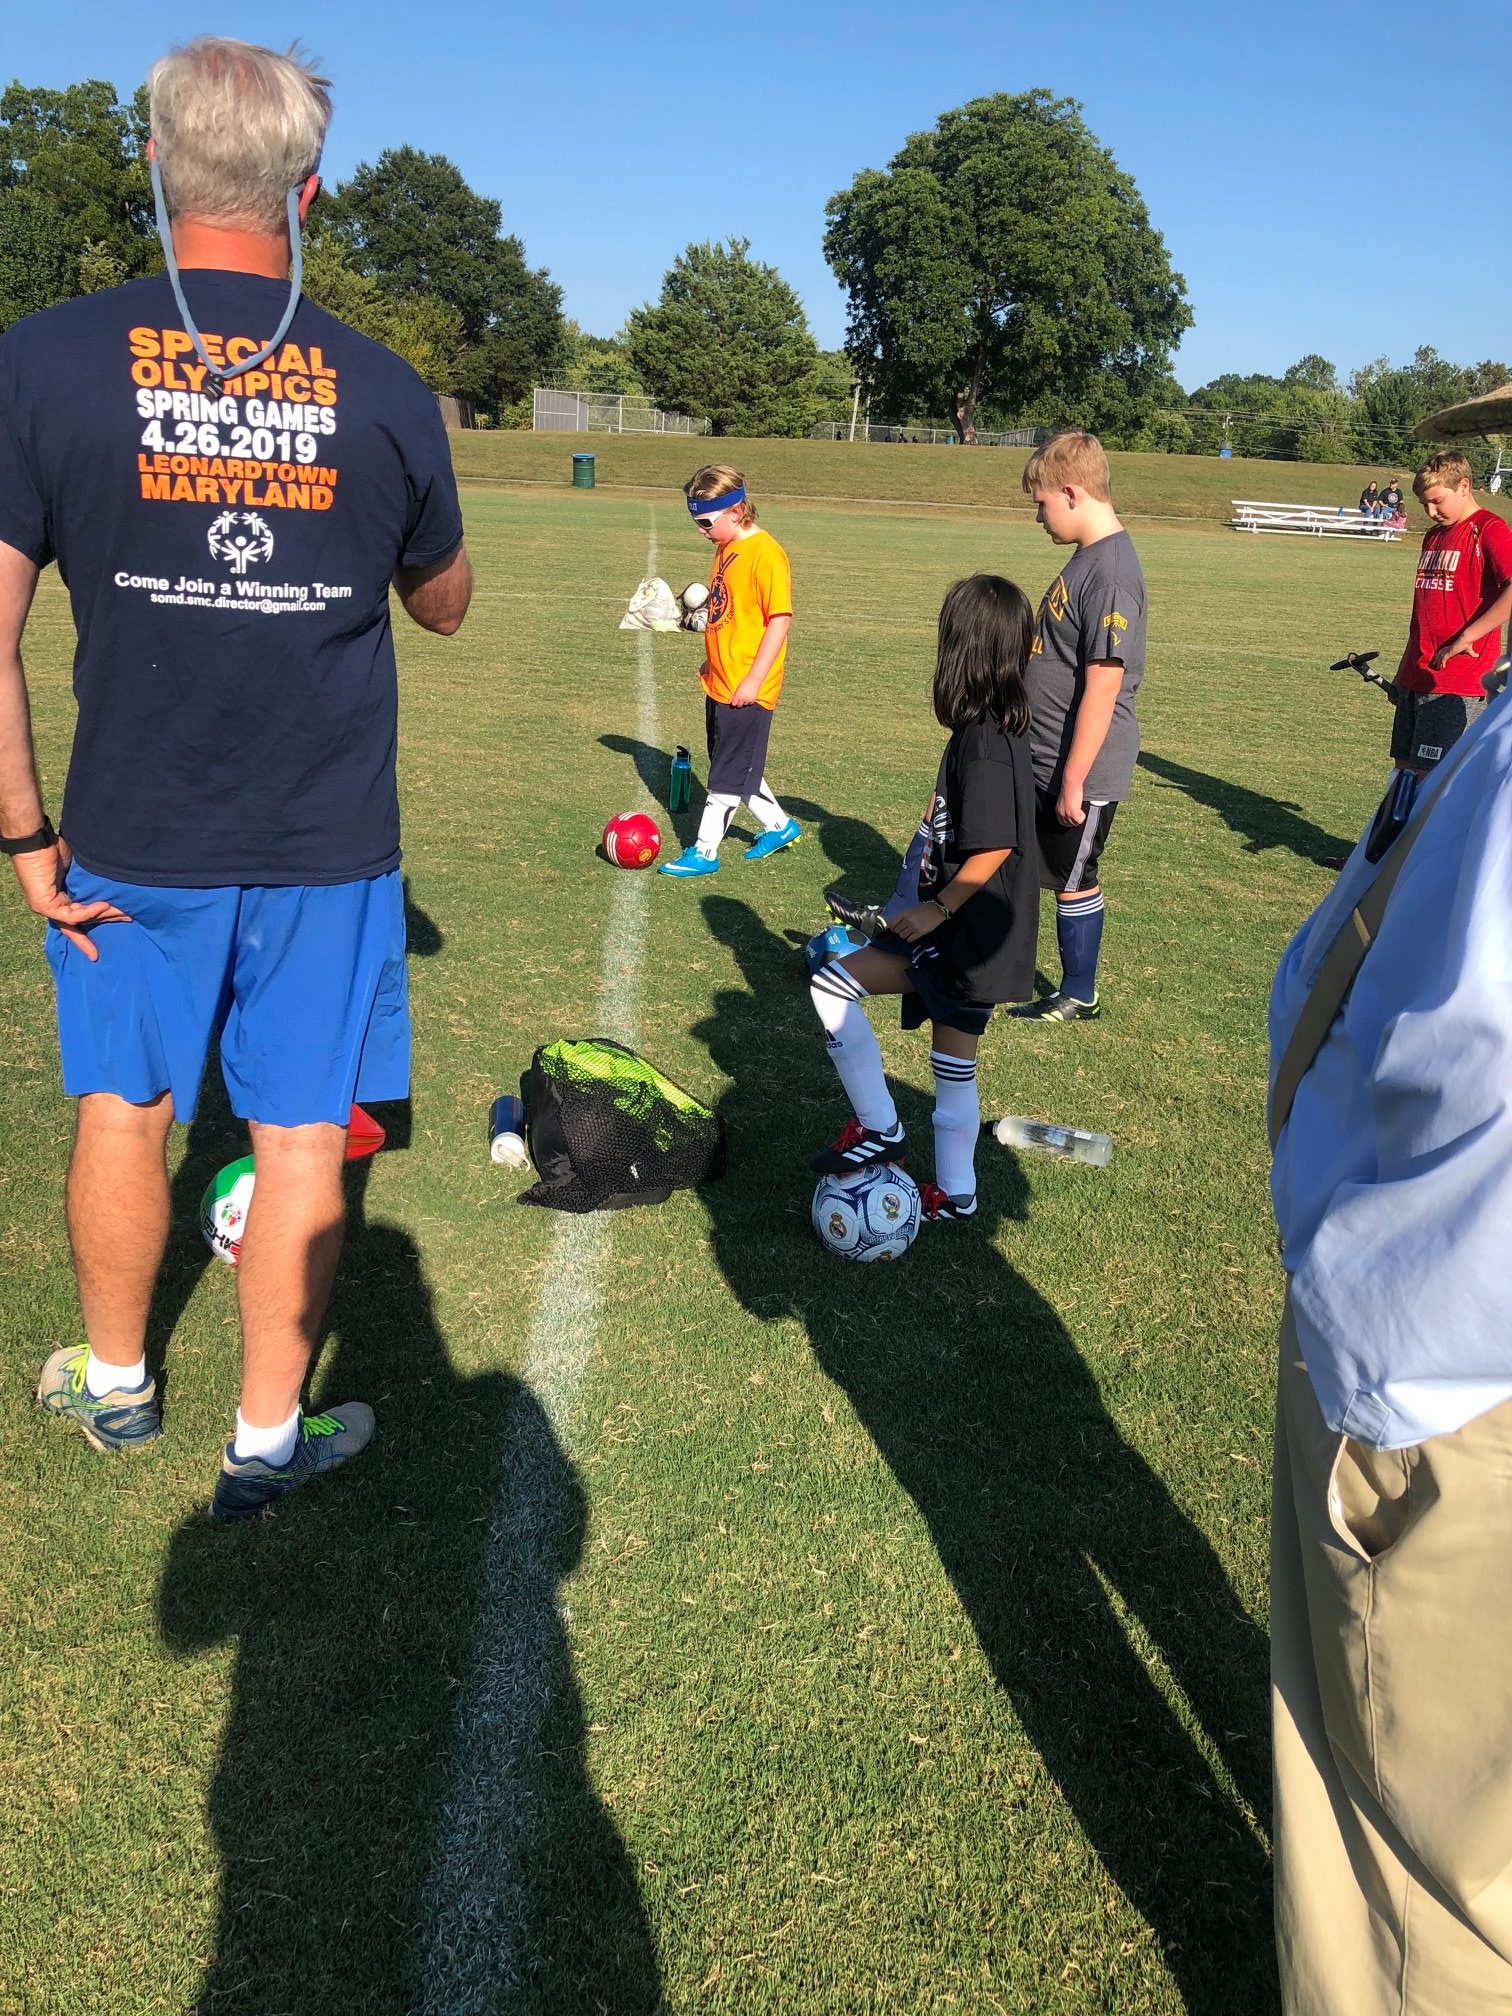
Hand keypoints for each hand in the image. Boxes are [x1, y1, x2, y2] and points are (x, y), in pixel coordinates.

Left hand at [11, 839, 129, 959]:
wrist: (36, 841)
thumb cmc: (53, 847)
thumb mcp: (75, 868)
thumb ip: (87, 882)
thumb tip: (111, 888)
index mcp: (58, 897)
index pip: (75, 920)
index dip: (86, 937)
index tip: (97, 953)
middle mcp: (52, 905)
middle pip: (81, 922)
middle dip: (106, 921)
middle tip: (129, 919)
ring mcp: (46, 907)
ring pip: (78, 920)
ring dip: (102, 915)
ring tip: (122, 910)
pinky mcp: (44, 905)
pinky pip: (70, 916)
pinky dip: (88, 912)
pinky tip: (104, 904)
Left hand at [728, 675, 762, 708]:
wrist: (753, 680)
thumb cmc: (745, 683)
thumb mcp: (738, 688)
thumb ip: (734, 695)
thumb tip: (730, 700)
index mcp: (738, 695)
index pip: (734, 704)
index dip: (734, 703)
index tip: (735, 701)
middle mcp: (742, 699)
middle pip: (739, 705)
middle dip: (738, 703)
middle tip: (740, 699)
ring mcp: (748, 700)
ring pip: (745, 705)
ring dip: (744, 702)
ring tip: (745, 697)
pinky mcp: (753, 700)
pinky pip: (750, 704)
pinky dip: (749, 702)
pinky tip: (749, 698)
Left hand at [889, 901, 941, 943]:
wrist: (936, 910)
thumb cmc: (923, 909)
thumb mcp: (910, 910)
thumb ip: (902, 917)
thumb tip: (895, 925)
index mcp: (904, 914)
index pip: (892, 923)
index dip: (892, 927)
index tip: (894, 928)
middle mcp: (907, 920)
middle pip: (897, 931)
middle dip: (899, 931)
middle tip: (903, 930)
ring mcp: (913, 927)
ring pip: (902, 936)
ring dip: (904, 935)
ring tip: (909, 933)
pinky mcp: (920, 932)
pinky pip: (910, 939)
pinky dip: (910, 939)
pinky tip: (913, 936)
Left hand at [1056, 777, 1086, 826]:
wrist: (1070, 785)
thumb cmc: (1069, 789)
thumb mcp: (1064, 801)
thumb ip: (1066, 807)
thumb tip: (1072, 810)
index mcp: (1058, 810)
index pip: (1062, 822)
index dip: (1069, 822)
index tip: (1074, 819)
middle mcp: (1061, 813)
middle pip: (1069, 824)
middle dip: (1075, 821)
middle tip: (1079, 815)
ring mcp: (1067, 814)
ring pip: (1075, 823)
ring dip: (1079, 818)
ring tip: (1081, 812)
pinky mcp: (1073, 813)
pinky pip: (1079, 820)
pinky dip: (1082, 816)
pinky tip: (1082, 810)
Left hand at [1429, 634, 1474, 670]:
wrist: (1466, 640)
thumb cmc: (1467, 643)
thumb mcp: (1469, 650)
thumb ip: (1472, 654)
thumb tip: (1478, 655)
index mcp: (1451, 647)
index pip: (1444, 651)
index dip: (1441, 654)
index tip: (1438, 656)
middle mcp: (1448, 649)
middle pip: (1440, 654)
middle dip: (1437, 659)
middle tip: (1434, 663)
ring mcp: (1448, 651)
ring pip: (1440, 658)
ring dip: (1438, 662)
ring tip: (1437, 667)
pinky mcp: (1448, 653)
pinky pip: (1443, 659)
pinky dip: (1442, 663)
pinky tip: (1442, 667)